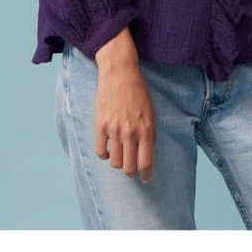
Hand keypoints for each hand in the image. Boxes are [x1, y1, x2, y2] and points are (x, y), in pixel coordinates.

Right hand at [93, 57, 156, 182]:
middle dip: (131, 172)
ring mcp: (114, 130)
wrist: (120, 73)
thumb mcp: (151, 111)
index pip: (146, 162)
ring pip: (115, 162)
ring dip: (118, 162)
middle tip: (131, 169)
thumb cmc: (138, 91)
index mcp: (146, 129)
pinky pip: (100, 152)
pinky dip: (105, 155)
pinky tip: (109, 149)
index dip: (146, 174)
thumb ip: (150, 132)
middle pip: (129, 167)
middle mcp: (131, 133)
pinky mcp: (100, 125)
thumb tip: (147, 151)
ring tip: (120, 155)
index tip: (146, 179)